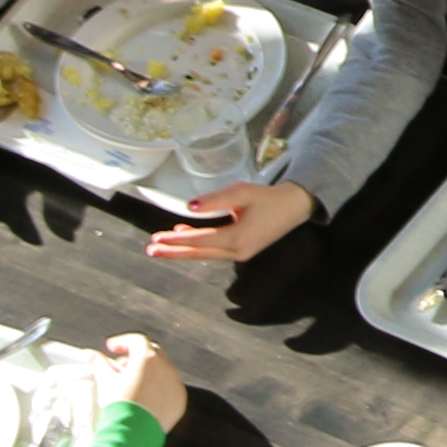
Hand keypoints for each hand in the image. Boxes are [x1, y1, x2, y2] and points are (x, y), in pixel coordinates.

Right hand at [107, 336, 187, 431]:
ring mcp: (176, 384)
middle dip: (135, 356)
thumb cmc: (119, 404)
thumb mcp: (106, 382)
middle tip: (120, 366)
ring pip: (163, 370)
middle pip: (152, 353)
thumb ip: (99, 364)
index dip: (122, 342)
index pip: (137, 341)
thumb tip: (90, 355)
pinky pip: (170, 388)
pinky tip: (144, 397)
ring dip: (148, 371)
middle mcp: (167, 368)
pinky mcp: (179, 400)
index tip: (110, 348)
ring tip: (130, 383)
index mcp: (148, 358)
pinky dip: (158, 387)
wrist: (133, 434)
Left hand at [143, 181, 314, 264]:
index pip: (199, 241)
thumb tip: (189, 206)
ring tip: (162, 245)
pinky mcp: (243, 250)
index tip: (156, 239)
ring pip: (205, 254)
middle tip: (150, 249)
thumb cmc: (270, 198)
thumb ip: (215, 199)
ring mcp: (240, 254)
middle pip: (198, 253)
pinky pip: (215, 251)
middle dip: (173, 252)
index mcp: (236, 239)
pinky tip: (187, 237)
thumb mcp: (242, 193)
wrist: (296, 206)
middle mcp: (236, 252)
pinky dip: (199, 246)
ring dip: (184, 249)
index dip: (175, 241)